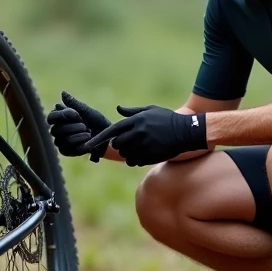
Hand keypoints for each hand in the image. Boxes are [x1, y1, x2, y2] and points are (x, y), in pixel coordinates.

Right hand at [46, 91, 111, 161]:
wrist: (107, 135)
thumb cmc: (95, 121)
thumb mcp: (86, 110)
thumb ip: (74, 103)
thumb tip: (63, 93)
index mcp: (59, 118)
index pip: (51, 118)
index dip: (61, 115)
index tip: (75, 114)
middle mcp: (57, 130)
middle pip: (55, 129)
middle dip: (71, 126)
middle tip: (84, 124)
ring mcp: (60, 142)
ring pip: (61, 139)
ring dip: (76, 132)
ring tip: (88, 130)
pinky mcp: (66, 151)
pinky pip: (67, 146)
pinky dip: (78, 140)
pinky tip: (87, 137)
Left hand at [81, 105, 207, 166]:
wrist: (185, 132)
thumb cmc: (167, 119)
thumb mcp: (150, 110)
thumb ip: (132, 112)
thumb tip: (118, 108)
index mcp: (135, 121)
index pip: (110, 131)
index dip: (97, 139)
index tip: (86, 145)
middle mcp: (137, 133)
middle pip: (117, 144)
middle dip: (120, 144)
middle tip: (130, 142)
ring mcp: (143, 145)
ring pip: (125, 154)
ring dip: (128, 153)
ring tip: (139, 147)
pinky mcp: (149, 156)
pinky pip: (134, 161)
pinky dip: (135, 160)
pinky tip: (144, 154)